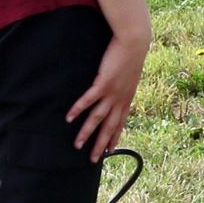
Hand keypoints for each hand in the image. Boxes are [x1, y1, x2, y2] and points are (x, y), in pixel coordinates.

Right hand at [66, 30, 148, 160]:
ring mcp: (112, 93)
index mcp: (127, 99)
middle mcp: (120, 100)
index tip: (110, 152)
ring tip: (77, 145)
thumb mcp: (130, 75)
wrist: (134, 43)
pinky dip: (78, 110)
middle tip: (93, 160)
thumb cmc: (131, 55)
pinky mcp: (103, 84)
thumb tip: (118, 88)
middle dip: (101, 145)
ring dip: (87, 133)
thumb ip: (123, 85)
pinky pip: (88, 100)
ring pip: (97, 118)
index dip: (114, 138)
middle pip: (109, 127)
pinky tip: (69, 119)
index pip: (120, 124)